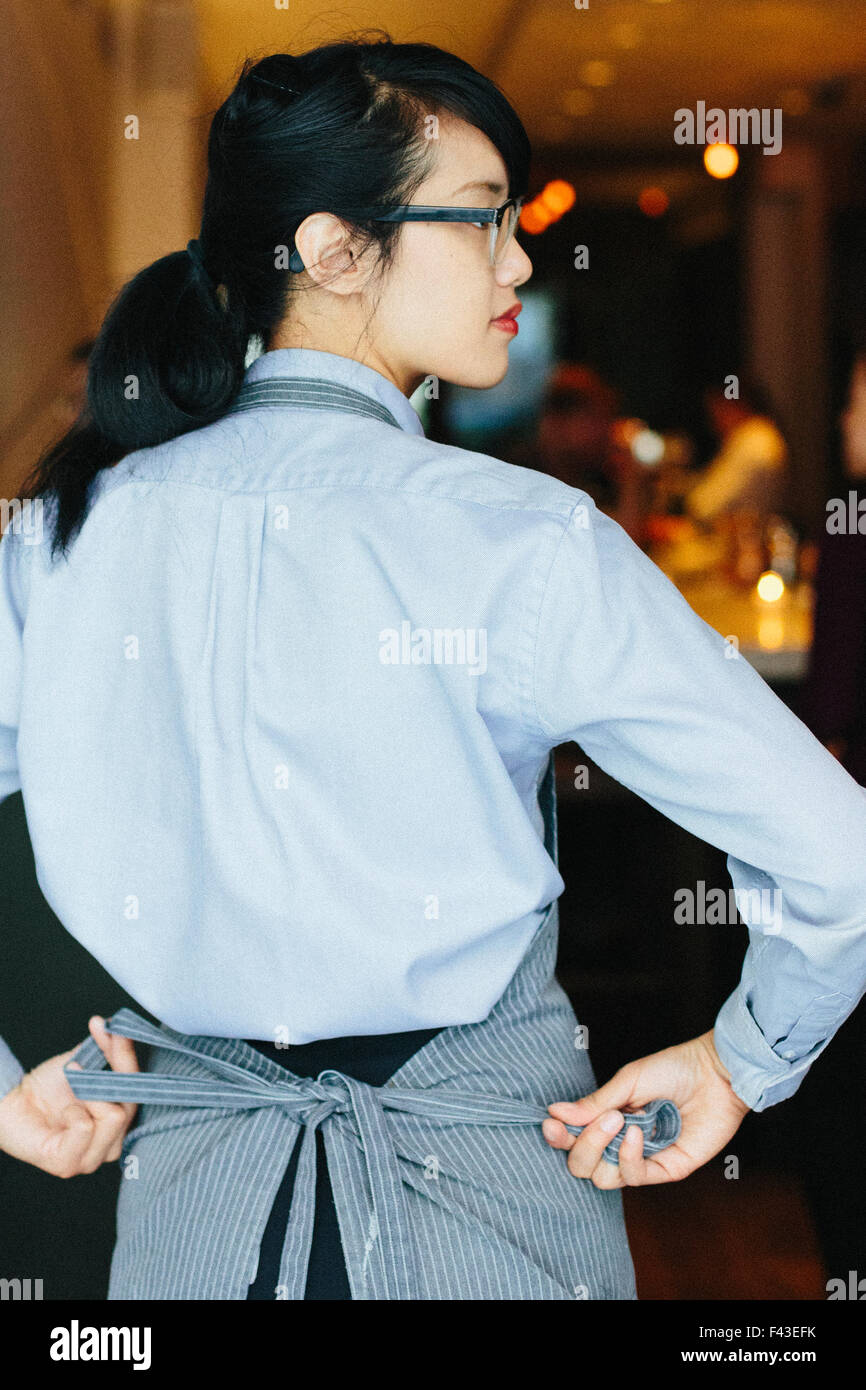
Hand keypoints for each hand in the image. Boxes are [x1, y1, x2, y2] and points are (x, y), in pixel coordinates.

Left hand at [0, 1015, 138, 1176]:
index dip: (129, 1060)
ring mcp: (90, 1160)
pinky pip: (86, 1128)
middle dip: (108, 1079)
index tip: (115, 1030)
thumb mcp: (84, 1062)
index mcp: (119, 1125)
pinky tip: (64, 1112)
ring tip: (71, 1094)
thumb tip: (116, 1026)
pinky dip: (74, 1112)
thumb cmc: (46, 1086)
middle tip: (81, 1065)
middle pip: (131, 1107)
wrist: (9, 1100)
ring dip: (89, 1097)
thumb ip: (107, 1048)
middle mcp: (110, 1146)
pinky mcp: (67, 1165)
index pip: (141, 1092)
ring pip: (115, 1118)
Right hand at [541, 1028, 750, 1188]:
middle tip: (592, 1121)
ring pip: (604, 1178)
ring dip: (603, 1150)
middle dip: (580, 1146)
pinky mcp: (666, 1169)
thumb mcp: (628, 1080)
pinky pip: (635, 1177)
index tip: (551, 1124)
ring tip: (618, 1121)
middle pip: (583, 1165)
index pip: (574, 1139)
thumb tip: (556, 1112)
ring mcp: (643, 1158)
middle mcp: (622, 1142)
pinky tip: (634, 1133)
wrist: (716, 1073)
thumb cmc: (673, 1069)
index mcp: (609, 1118)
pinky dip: (628, 1157)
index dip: (559, 1137)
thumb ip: (594, 1102)